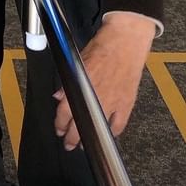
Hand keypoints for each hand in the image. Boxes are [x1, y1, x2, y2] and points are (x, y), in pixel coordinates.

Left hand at [53, 12, 155, 149]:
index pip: (65, 113)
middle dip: (71, 138)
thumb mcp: (78, 62)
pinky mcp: (127, 103)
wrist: (126, 41)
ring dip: (90, 138)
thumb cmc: (102, 47)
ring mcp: (113, 103)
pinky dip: (113, 131)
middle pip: (79, 126)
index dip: (60, 124)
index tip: (59, 129)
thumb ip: (68, 82)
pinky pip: (119, 125)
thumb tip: (60, 95)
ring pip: (98, 129)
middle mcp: (95, 99)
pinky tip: (108, 134)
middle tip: (69, 143)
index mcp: (80, 88)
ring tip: (84, 144)